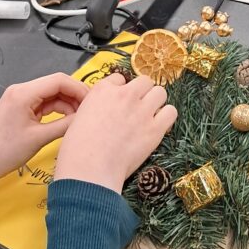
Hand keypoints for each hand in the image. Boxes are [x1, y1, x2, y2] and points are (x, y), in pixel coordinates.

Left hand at [0, 73, 88, 198]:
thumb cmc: (4, 152)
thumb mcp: (39, 139)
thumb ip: (64, 125)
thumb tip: (83, 118)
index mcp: (23, 93)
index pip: (58, 80)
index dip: (78, 88)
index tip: (92, 101)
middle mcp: (21, 90)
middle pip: (55, 85)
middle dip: (74, 95)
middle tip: (89, 109)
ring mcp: (20, 98)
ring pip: (51, 94)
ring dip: (67, 103)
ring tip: (80, 117)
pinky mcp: (20, 107)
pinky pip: (43, 103)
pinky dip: (57, 109)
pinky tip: (67, 119)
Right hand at [53, 74, 176, 193]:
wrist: (89, 170)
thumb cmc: (78, 150)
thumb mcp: (79, 117)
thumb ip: (96, 106)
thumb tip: (106, 109)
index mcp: (102, 90)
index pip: (119, 79)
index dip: (121, 90)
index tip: (120, 102)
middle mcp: (124, 95)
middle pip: (144, 81)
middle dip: (142, 92)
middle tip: (139, 107)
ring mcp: (141, 110)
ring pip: (160, 92)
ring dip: (156, 102)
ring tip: (151, 115)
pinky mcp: (155, 129)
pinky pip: (171, 112)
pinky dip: (167, 117)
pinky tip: (159, 125)